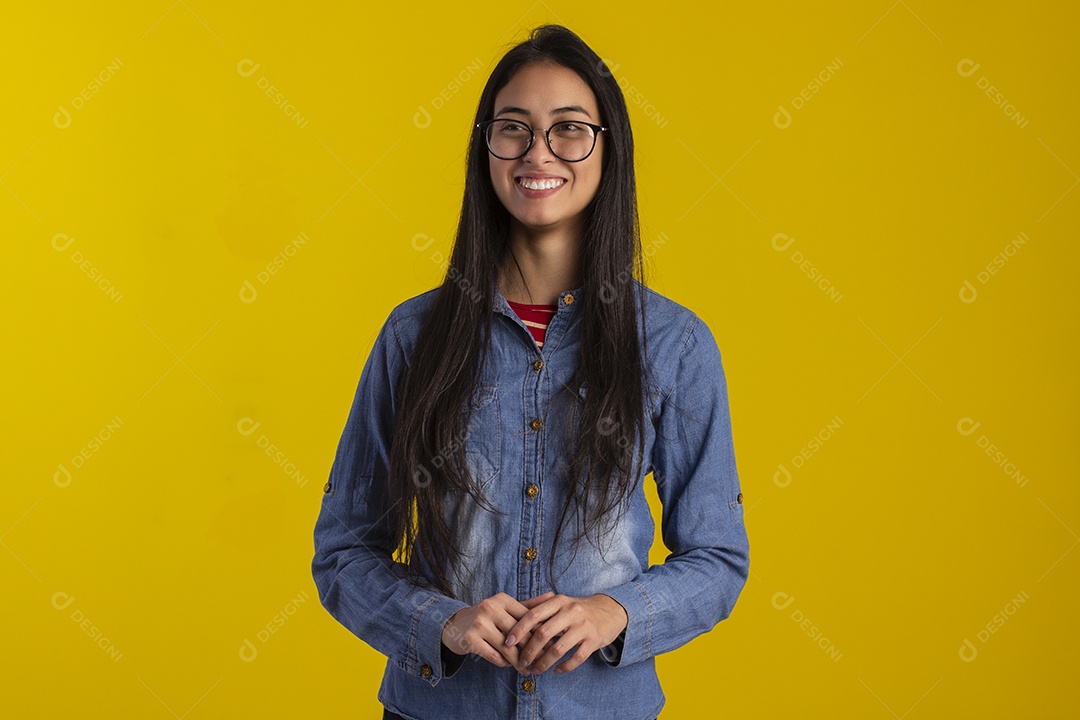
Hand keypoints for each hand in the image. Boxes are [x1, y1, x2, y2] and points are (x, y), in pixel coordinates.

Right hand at [441, 591, 554, 668]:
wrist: (454, 625)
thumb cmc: (487, 617)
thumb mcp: (505, 608)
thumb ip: (528, 604)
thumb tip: (552, 595)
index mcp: (501, 599)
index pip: (527, 618)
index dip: (540, 634)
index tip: (550, 646)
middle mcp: (490, 608)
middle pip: (519, 634)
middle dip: (531, 650)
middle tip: (541, 662)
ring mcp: (479, 623)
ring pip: (507, 647)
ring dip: (518, 661)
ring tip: (526, 668)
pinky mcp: (470, 638)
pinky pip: (494, 656)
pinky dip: (503, 662)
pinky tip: (508, 664)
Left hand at [503, 593, 628, 675]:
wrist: (610, 610)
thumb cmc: (578, 609)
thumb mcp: (561, 602)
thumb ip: (540, 609)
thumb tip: (514, 620)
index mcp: (558, 601)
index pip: (533, 615)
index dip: (518, 629)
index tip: (507, 643)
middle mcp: (571, 612)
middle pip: (543, 634)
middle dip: (529, 651)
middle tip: (521, 663)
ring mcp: (583, 626)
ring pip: (558, 649)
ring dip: (543, 663)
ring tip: (535, 670)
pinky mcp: (594, 640)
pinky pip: (576, 658)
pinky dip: (564, 667)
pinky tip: (557, 670)